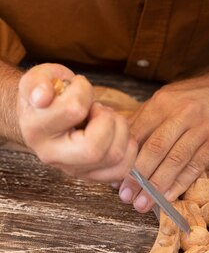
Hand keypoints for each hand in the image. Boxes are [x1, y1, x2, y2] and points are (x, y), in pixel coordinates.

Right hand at [17, 63, 137, 181]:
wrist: (42, 114)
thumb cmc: (46, 93)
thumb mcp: (37, 77)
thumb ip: (37, 81)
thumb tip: (42, 96)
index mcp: (36, 129)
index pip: (74, 110)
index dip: (83, 91)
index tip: (76, 86)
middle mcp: (51, 155)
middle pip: (94, 149)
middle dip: (107, 119)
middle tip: (97, 108)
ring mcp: (72, 169)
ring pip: (114, 156)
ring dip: (120, 128)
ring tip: (105, 118)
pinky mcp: (90, 175)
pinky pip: (121, 169)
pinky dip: (128, 147)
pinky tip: (115, 132)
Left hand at [118, 76, 208, 212]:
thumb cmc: (193, 98)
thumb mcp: (167, 99)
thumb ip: (144, 120)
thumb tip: (120, 148)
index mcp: (163, 102)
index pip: (139, 133)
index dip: (125, 158)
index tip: (114, 178)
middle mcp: (182, 113)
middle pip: (156, 148)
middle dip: (138, 176)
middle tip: (125, 196)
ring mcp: (202, 128)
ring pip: (176, 160)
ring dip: (157, 186)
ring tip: (143, 204)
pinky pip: (196, 167)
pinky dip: (180, 184)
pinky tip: (167, 198)